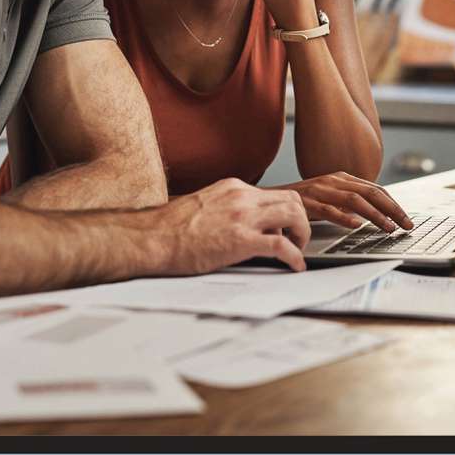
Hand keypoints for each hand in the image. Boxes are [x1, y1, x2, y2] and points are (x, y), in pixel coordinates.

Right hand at [159, 178, 310, 272]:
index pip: (274, 193)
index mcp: (233, 188)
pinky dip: (295, 257)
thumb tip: (244, 225)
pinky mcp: (241, 240)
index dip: (286, 212)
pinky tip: (295, 266)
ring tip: (298, 251)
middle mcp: (241, 197)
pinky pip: (282, 246)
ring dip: (303, 235)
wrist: (152, 238)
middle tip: (297, 239)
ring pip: (294, 214)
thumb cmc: (170, 229)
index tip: (286, 227)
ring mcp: (242, 217)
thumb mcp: (205, 206)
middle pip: (292, 199)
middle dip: (301, 220)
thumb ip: (229, 210)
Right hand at [277, 173, 412, 232]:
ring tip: (388, 228)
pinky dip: (344, 217)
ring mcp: (320, 190)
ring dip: (375, 215)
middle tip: (405, 225)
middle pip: (370, 193)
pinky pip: (329, 210)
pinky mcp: (307, 202)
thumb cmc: (302, 200)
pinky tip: (356, 226)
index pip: (375, 189)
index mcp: (341, 178)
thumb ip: (348, 201)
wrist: (270, 198)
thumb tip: (374, 213)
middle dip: (392, 209)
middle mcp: (333, 181)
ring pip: (355, 201)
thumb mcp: (329, 196)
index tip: (406, 218)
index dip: (393, 204)